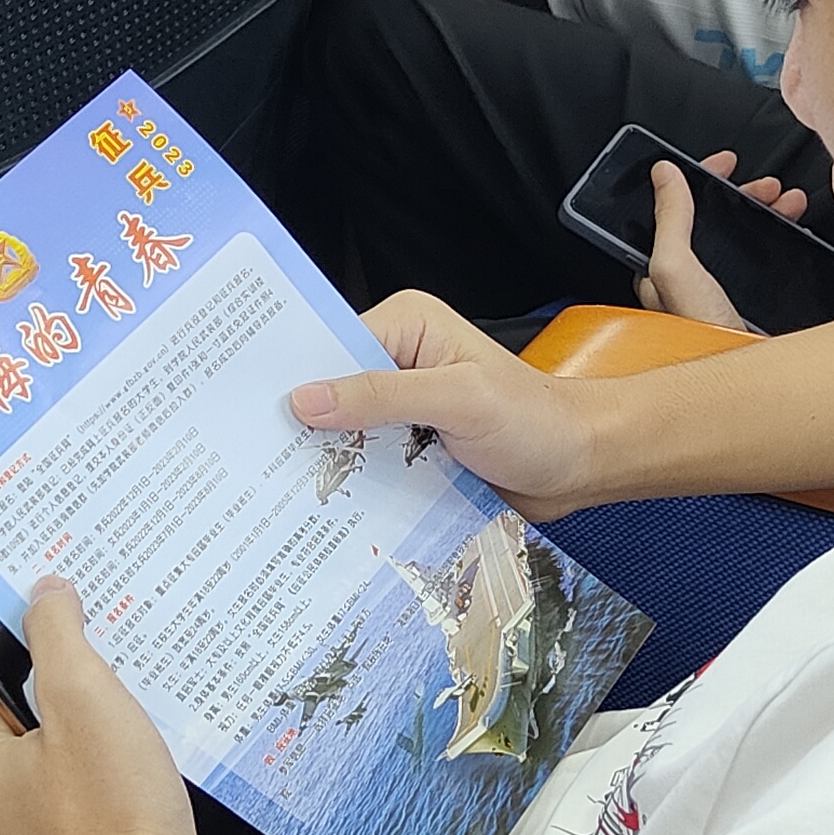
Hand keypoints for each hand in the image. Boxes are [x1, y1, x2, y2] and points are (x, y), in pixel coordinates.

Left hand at [0, 582, 201, 834]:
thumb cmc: (112, 818)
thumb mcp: (86, 696)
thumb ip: (57, 635)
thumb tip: (44, 594)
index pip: (7, 699)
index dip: (62, 693)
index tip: (98, 701)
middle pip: (31, 745)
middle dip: (80, 738)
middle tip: (120, 743)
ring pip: (54, 790)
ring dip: (94, 779)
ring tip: (130, 783)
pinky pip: (71, 832)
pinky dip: (101, 822)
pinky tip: (132, 821)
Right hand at [285, 291, 600, 517]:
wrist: (582, 464)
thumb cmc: (536, 422)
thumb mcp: (458, 401)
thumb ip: (383, 397)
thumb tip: (306, 399)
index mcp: (406, 326)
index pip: (329, 347)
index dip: (294, 380)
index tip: (251, 413)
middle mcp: (398, 360)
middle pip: (331, 392)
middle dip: (304, 426)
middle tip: (255, 462)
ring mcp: (403, 408)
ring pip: (346, 433)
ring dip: (328, 462)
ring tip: (279, 492)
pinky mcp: (411, 448)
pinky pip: (369, 463)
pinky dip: (354, 484)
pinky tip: (325, 509)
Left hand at [640, 147, 806, 329]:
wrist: (747, 390)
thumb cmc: (702, 338)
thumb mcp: (678, 271)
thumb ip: (669, 221)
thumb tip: (663, 175)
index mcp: (661, 273)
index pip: (673, 213)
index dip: (697, 181)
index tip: (723, 163)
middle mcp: (688, 284)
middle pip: (712, 223)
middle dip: (741, 196)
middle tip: (765, 185)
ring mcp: (719, 296)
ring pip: (741, 240)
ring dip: (766, 214)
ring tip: (788, 202)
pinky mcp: (748, 308)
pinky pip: (764, 263)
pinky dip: (783, 241)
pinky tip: (799, 234)